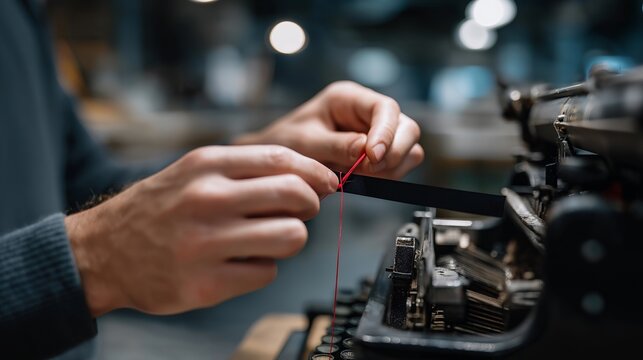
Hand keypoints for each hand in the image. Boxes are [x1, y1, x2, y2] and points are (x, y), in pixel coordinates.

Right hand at [65, 145, 337, 315]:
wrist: (103, 252)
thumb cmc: (158, 209)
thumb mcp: (194, 172)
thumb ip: (247, 170)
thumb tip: (310, 178)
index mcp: (206, 165)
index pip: (282, 159)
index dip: (315, 172)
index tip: (326, 183)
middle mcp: (206, 200)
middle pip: (296, 196)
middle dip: (309, 206)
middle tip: (299, 213)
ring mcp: (206, 244)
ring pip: (291, 237)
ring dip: (288, 239)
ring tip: (265, 239)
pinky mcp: (206, 285)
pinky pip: (267, 273)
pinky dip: (262, 268)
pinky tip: (238, 263)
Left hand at [234, 81, 423, 178]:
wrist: (279, 158)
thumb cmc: (286, 142)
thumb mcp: (305, 143)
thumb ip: (336, 146)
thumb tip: (366, 151)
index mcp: (349, 98)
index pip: (385, 109)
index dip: (386, 134)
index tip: (373, 158)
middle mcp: (368, 112)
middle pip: (406, 128)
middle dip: (394, 153)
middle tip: (368, 171)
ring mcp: (377, 133)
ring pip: (409, 148)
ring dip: (391, 167)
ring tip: (360, 175)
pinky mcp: (380, 154)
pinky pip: (399, 166)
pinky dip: (388, 176)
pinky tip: (363, 178)